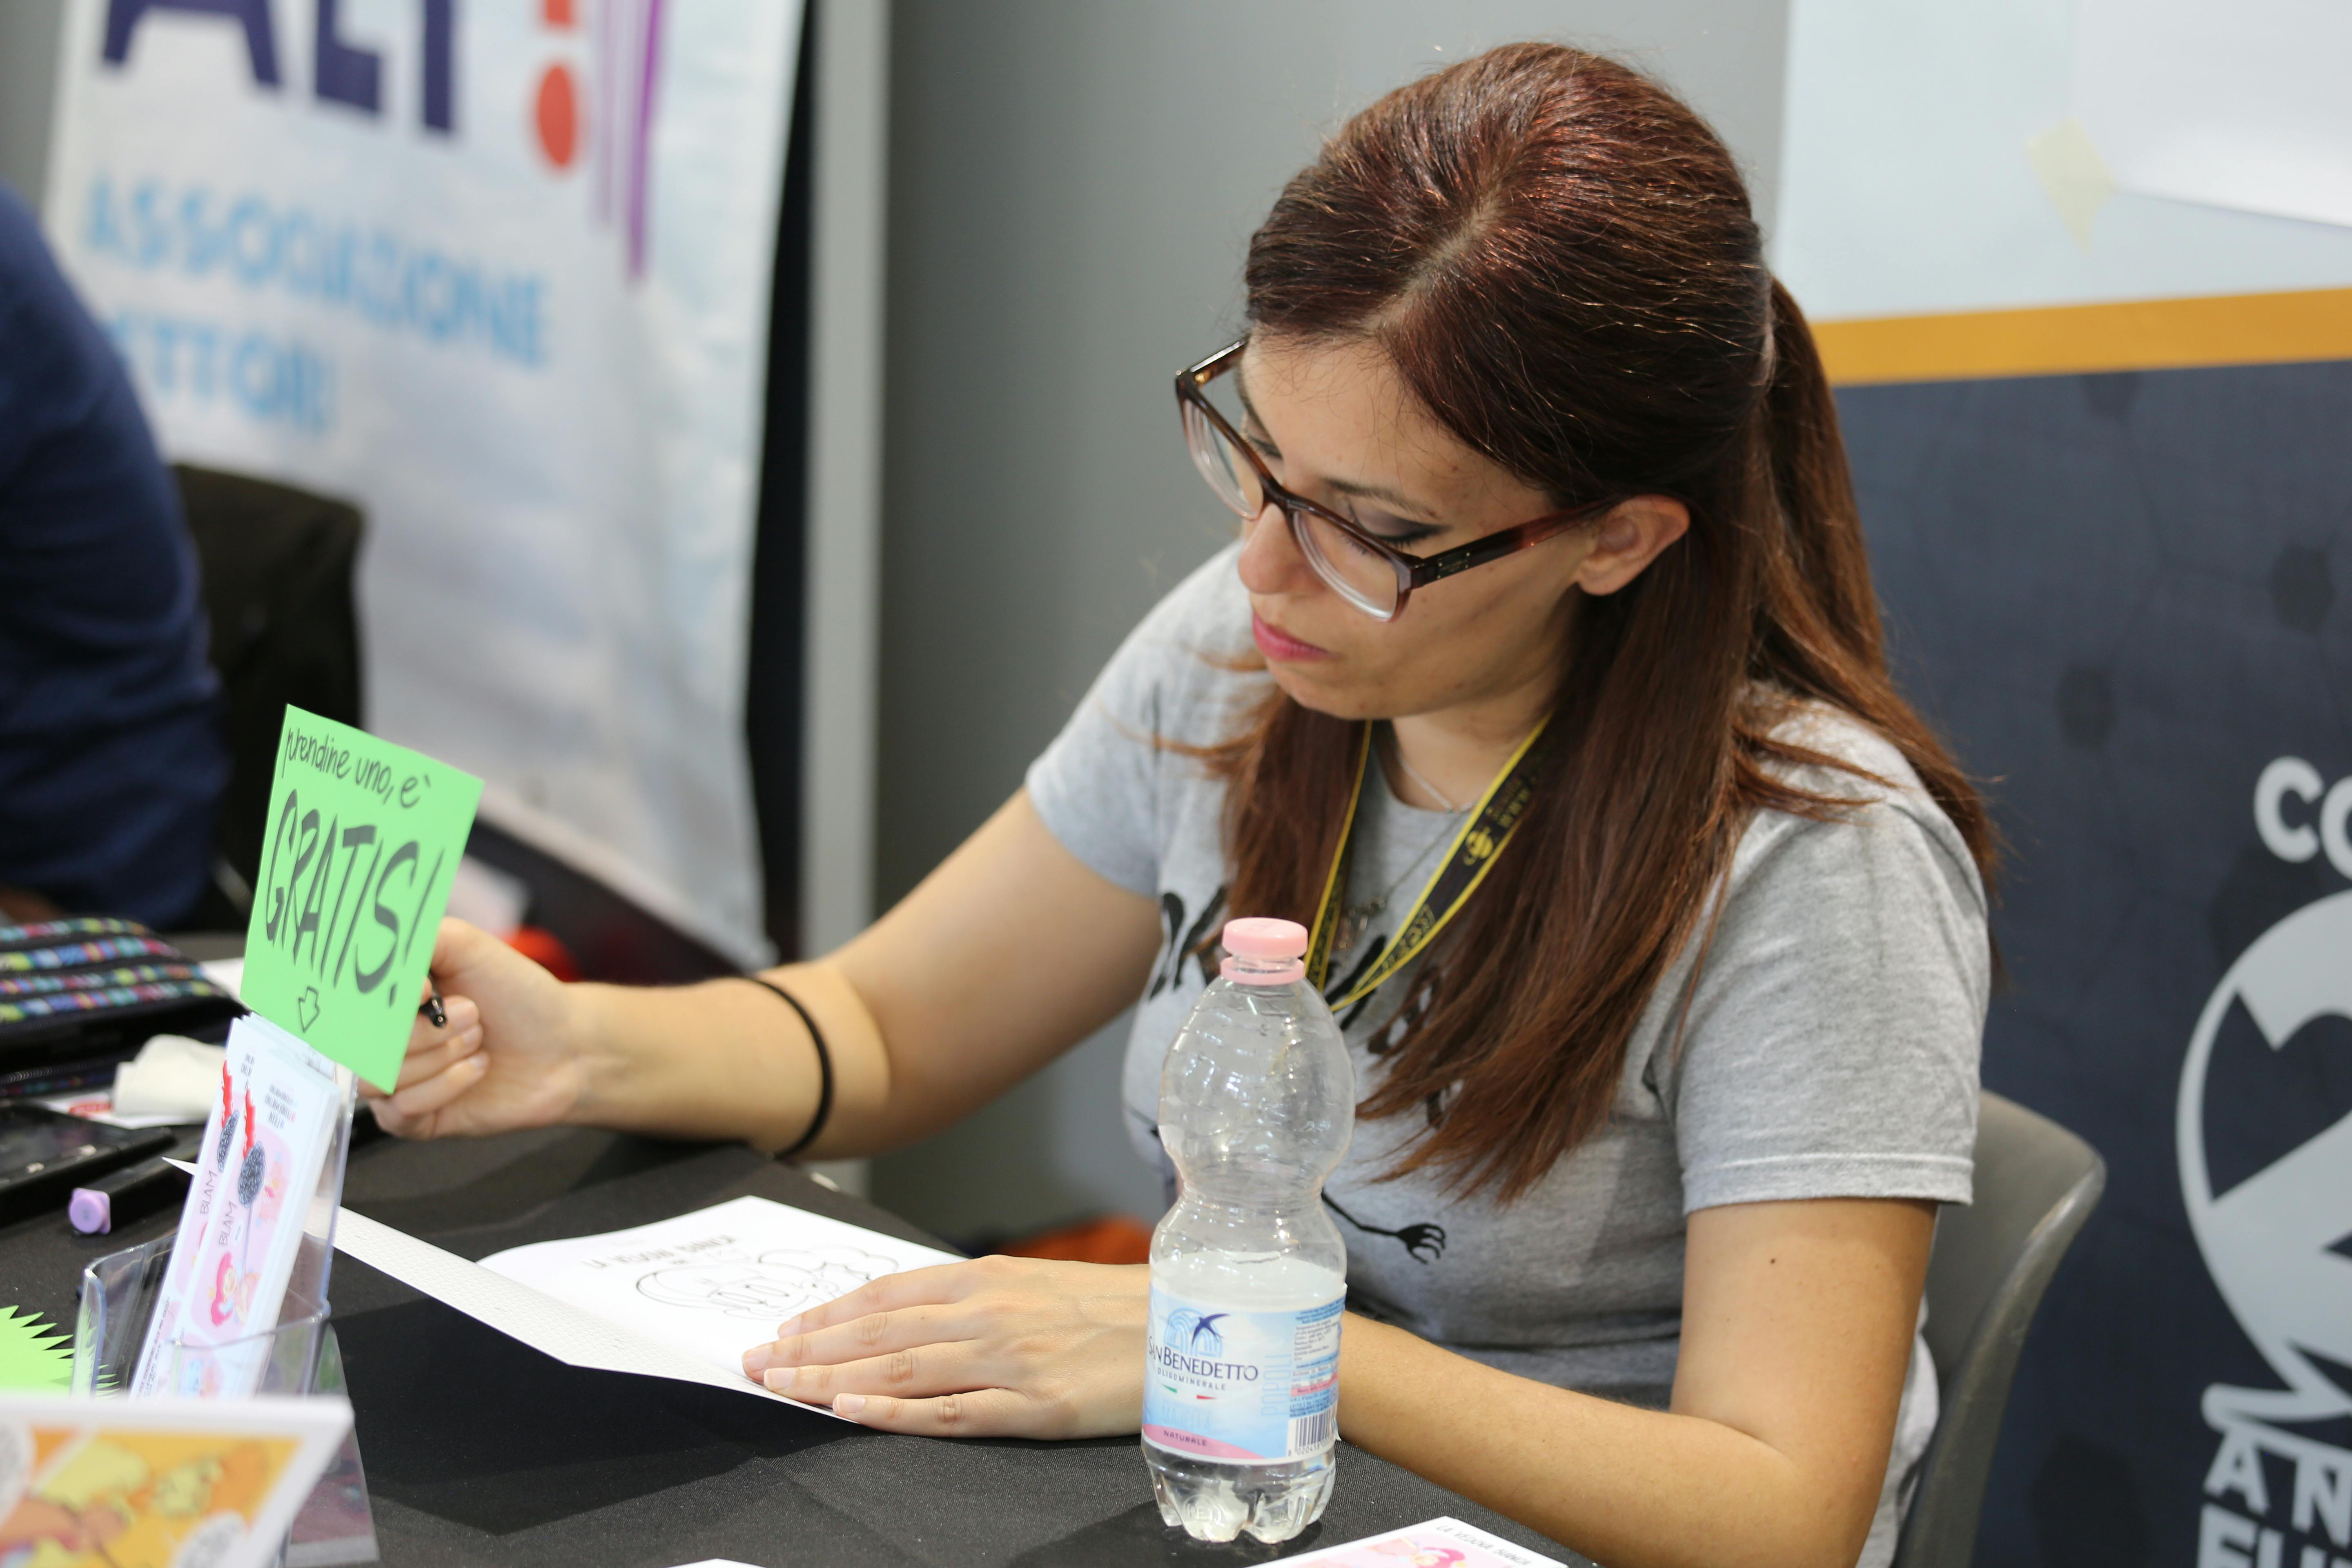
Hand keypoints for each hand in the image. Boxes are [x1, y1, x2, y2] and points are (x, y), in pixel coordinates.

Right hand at [361, 918, 590, 1138]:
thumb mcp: (467, 946)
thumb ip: (415, 938)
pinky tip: (477, 1069)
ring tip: (478, 1040)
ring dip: (438, 1056)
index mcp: (384, 998)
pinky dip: (445, 1086)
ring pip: (378, 1079)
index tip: (424, 990)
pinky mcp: (415, 1120)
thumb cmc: (517, 992)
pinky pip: (401, 1111)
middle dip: (422, 1030)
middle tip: (471, 1013)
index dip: (374, 1002)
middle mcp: (382, 1039)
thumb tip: (377, 961)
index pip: (342, 1004)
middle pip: (357, 1045)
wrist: (564, 1043)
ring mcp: (396, 1081)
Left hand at [738, 1255, 1149, 1437]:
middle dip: (809, 1349)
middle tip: (755, 1364)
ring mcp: (1009, 1360)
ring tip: (782, 1389)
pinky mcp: (1033, 1407)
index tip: (783, 1331)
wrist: (1188, 1329)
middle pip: (879, 1333)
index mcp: (989, 1277)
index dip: (828, 1313)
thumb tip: (910, 1315)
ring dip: (832, 1381)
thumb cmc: (1113, 1309)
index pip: (886, 1295)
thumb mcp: (1037, 1285)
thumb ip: (975, 1298)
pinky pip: (950, 1413)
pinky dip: (894, 1414)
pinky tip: (851, 1415)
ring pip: (901, 1371)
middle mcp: (989, 1312)